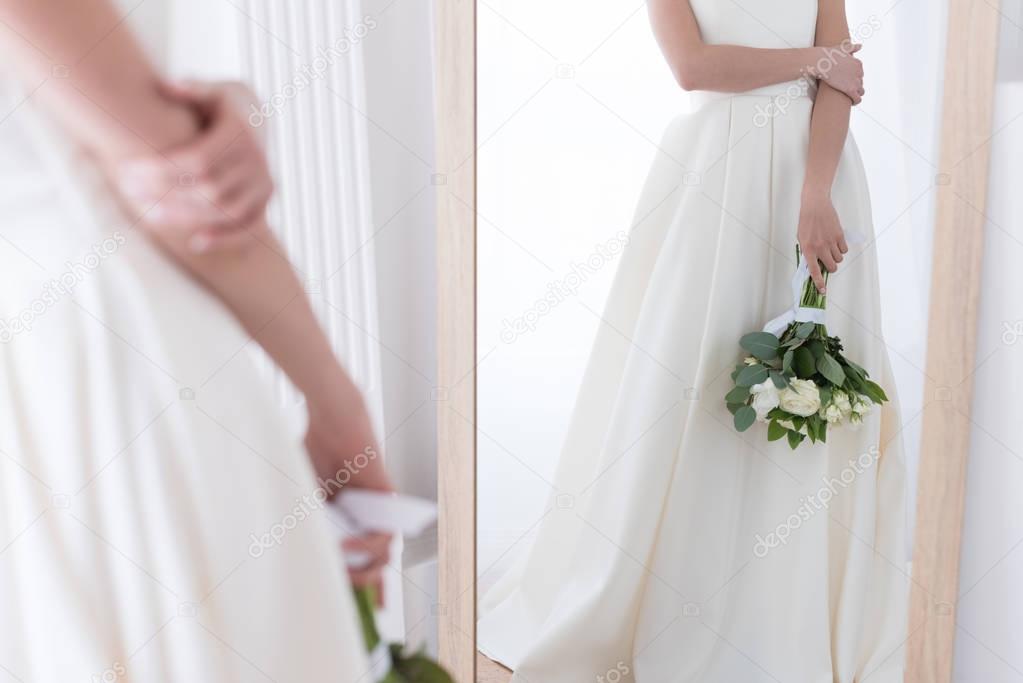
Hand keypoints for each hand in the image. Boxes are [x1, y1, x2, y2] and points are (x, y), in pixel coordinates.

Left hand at [114, 80, 273, 252]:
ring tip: (148, 215)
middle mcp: (257, 161)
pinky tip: (194, 243)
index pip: (198, 160)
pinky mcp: (265, 202)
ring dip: (185, 217)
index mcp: (241, 133)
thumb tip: (166, 86)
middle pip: (208, 188)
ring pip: (224, 211)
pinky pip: (247, 228)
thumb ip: (191, 89)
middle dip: (165, 193)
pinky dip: (224, 239)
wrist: (256, 120)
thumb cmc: (222, 106)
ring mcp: (264, 184)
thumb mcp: (211, 91)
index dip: (161, 169)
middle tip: (127, 191)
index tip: (127, 170)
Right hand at [302, 382, 394, 604]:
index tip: (367, 612)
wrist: (330, 421)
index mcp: (347, 519)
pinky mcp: (386, 501)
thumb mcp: (303, 499)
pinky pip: (388, 535)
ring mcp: (378, 511)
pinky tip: (350, 544)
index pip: (360, 560)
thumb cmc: (313, 452)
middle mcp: (366, 518)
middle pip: (375, 565)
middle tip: (352, 597)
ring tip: (344, 566)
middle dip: (367, 588)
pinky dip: (371, 546)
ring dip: (365, 569)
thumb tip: (298, 558)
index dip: (365, 587)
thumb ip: (306, 526)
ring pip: (384, 556)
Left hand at [797, 192, 847, 292]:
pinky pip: (844, 250)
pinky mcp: (839, 236)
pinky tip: (835, 242)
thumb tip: (812, 265)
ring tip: (830, 247)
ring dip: (835, 257)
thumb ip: (807, 252)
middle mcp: (820, 248)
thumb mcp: (801, 238)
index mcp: (808, 249)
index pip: (814, 271)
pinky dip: (841, 248)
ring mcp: (831, 242)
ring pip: (839, 259)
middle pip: (832, 267)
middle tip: (827, 262)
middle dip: (830, 267)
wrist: (815, 206)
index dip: (819, 283)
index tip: (823, 291)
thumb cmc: (806, 222)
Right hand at [812, 43, 863, 104]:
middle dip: (854, 85)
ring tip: (849, 97)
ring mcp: (855, 81)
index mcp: (858, 63)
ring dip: (856, 94)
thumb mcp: (843, 48)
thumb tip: (860, 46)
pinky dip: (856, 101)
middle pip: (860, 82)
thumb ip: (852, 47)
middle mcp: (859, 72)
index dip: (854, 78)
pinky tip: (852, 103)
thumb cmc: (828, 55)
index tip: (847, 81)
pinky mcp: (850, 89)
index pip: (860, 74)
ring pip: (860, 91)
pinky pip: (857, 98)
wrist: (821, 62)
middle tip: (845, 89)